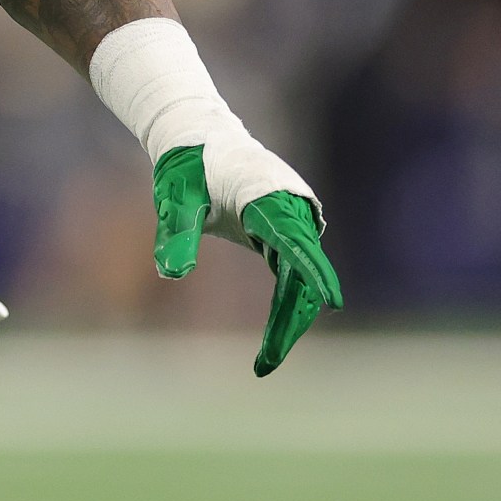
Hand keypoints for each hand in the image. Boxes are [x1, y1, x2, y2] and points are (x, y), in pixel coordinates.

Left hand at [152, 143, 342, 376]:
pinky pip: (293, 270)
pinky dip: (287, 302)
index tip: (330, 302)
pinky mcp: (285, 229)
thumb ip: (174, 234)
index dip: (312, 270)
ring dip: (289, 317)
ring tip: (265, 361)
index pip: (293, 239)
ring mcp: (292, 219)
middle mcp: (289, 208)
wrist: (199, 137)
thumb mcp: (174, 200)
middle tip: (265, 364)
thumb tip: (170, 273)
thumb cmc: (186, 167)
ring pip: (301, 275)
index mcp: (264, 197)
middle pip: (301, 270)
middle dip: (289, 319)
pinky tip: (275, 337)